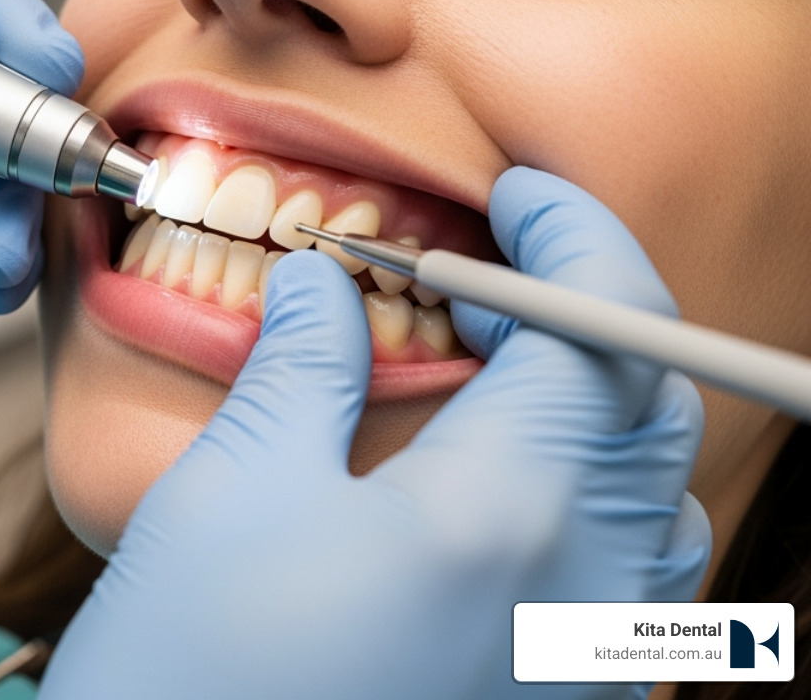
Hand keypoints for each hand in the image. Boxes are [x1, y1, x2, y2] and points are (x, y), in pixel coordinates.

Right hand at [42, 167, 708, 699]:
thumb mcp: (231, 494)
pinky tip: (487, 483)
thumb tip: (325, 286)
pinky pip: (625, 577)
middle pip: (651, 406)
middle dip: (584, 312)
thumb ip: (302, 366)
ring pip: (653, 494)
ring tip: (487, 372)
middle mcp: (578, 598)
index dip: (575, 236)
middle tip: (484, 279)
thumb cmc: (191, 686)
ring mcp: (582, 667)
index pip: (610, 327)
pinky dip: (583, 493)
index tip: (521, 194)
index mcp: (506, 516)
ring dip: (591, 404)